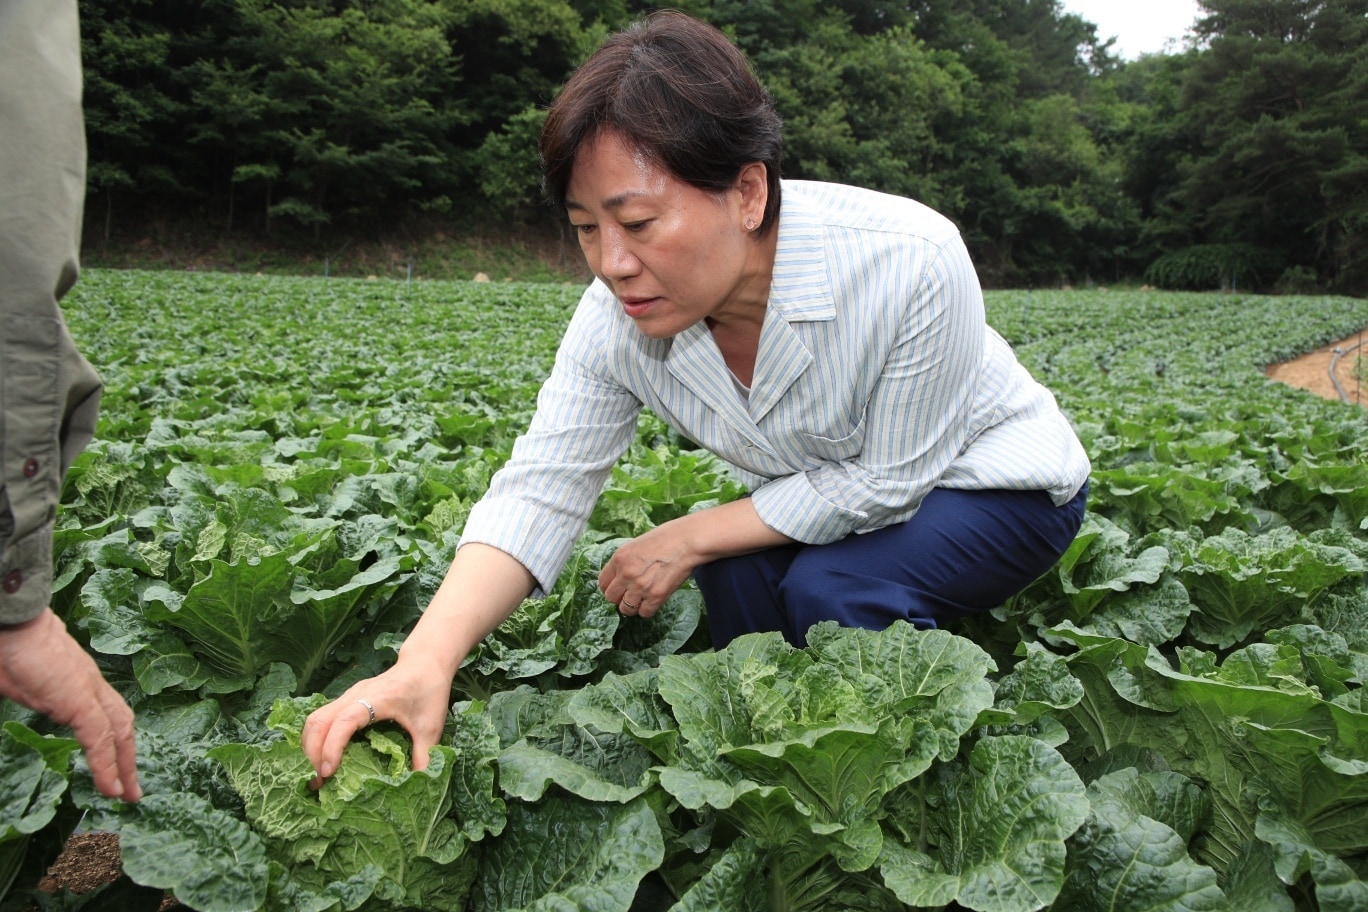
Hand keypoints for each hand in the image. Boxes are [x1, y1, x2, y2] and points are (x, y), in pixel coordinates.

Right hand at [0, 608, 140, 800]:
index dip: (114, 740)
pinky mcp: (79, 698)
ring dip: (124, 764)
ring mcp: (88, 689)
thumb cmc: (8, 649)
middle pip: (121, 723)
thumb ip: (31, 697)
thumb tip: (18, 694)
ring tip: (126, 794)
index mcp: (77, 681)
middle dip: (127, 756)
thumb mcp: (17, 684)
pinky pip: (100, 736)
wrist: (11, 621)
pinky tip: (111, 787)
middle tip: (131, 788)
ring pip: (118, 731)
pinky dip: (108, 763)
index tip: (115, 764)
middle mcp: (91, 684)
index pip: (106, 713)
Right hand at [300, 653, 454, 786]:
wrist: (425, 662)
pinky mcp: (347, 698)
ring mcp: (349, 695)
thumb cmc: (429, 690)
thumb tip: (419, 783)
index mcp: (376, 699)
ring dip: (310, 745)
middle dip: (313, 753)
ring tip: (317, 773)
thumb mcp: (431, 725)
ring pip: (315, 718)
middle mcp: (356, 694)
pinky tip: (323, 756)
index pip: (344, 722)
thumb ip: (424, 754)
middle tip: (319, 781)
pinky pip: (322, 717)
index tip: (328, 772)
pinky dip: (316, 738)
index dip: (332, 747)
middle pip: (319, 721)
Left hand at [598, 521, 697, 618]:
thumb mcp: (637, 544)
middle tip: (631, 593)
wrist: (688, 541)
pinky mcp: (656, 596)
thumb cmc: (666, 538)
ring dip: (633, 606)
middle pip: (611, 598)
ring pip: (626, 609)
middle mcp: (626, 574)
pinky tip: (653, 600)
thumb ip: (626, 561)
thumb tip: (620, 576)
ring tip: (642, 598)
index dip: (610, 587)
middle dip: (620, 597)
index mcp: (619, 558)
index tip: (618, 588)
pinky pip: (644, 613)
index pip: (602, 583)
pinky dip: (648, 609)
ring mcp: (640, 586)